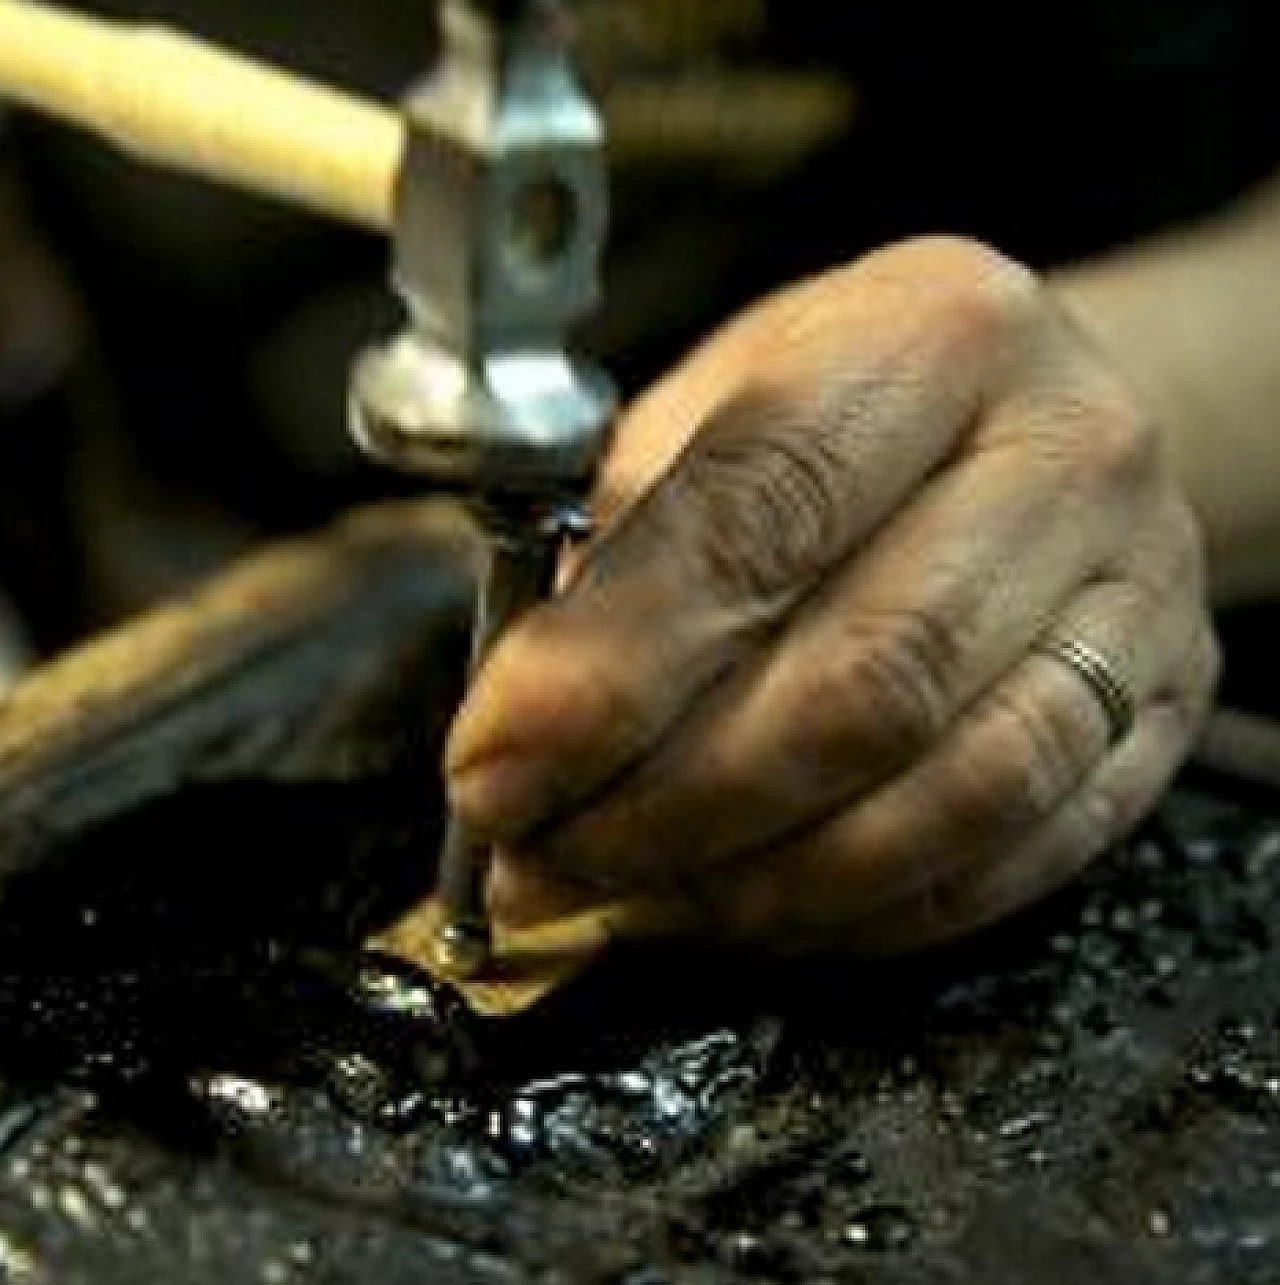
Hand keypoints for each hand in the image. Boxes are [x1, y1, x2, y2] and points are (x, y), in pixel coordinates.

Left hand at [446, 236, 1218, 955]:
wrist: (1044, 419)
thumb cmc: (861, 409)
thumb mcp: (727, 403)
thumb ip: (627, 541)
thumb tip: (524, 725)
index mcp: (936, 332)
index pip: (755, 514)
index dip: (604, 671)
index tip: (492, 769)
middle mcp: (1068, 453)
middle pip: (858, 681)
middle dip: (665, 806)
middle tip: (542, 856)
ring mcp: (1138, 593)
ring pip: (943, 792)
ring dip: (755, 879)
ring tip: (630, 896)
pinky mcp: (1159, 710)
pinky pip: (1010, 854)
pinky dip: (857, 911)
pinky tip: (752, 905)